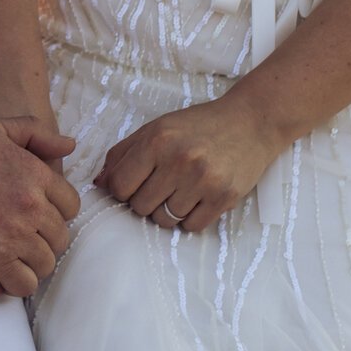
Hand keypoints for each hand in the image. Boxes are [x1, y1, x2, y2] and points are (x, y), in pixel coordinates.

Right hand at [0, 117, 80, 298]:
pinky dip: (16, 284)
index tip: (38, 216)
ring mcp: (15, 236)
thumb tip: (69, 145)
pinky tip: (3, 276)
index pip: (69, 204)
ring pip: (45, 263)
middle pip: (59, 236)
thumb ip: (34, 132)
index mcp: (35, 173)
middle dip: (45, 240)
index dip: (56, 212)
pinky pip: (23, 284)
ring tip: (14, 259)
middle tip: (25, 240)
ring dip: (32, 263)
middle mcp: (32, 206)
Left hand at [95, 96, 284, 235]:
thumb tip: (99, 184)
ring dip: (166, 211)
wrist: (250, 122)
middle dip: (144, 201)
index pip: (120, 186)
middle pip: (140, 207)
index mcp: (157, 140)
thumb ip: (123, 154)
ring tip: (179, 191)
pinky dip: (189, 219)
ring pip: (164, 220)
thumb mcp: (156, 129)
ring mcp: (203, 181)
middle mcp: (179, 161)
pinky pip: (191, 227)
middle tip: (160, 187)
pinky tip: (196, 199)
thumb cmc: (198, 126)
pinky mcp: (224, 198)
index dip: (121, 191)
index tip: (133, 185)